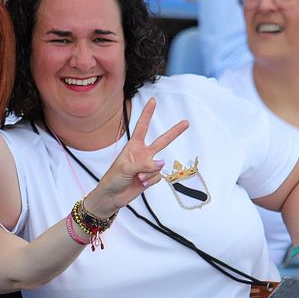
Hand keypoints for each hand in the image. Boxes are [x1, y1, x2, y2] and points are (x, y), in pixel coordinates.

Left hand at [85, 98, 187, 218]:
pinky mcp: (151, 177)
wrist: (112, 197)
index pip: (142, 127)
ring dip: (149, 173)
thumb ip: (144, 165)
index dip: (147, 113)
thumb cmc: (113, 179)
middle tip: (186, 122)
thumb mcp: (125, 168)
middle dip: (174, 132)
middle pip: (162, 141)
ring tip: (137, 178)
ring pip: (159, 165)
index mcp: (133, 146)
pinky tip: (140, 184)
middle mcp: (143, 154)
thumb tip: (162, 163)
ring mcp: (148, 166)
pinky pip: (158, 177)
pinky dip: (150, 181)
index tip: (152, 100)